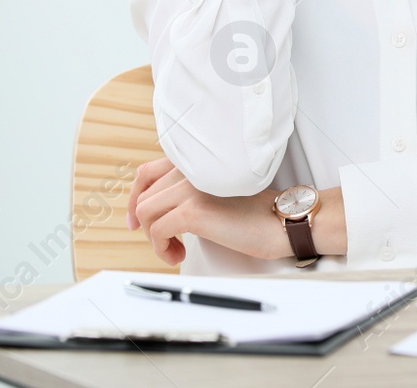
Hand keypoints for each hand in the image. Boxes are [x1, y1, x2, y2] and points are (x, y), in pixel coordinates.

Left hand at [126, 156, 290, 263]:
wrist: (281, 222)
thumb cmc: (256, 212)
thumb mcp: (216, 193)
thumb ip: (190, 191)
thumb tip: (160, 212)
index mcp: (196, 162)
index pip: (147, 172)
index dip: (136, 199)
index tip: (137, 222)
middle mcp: (190, 168)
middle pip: (143, 197)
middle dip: (147, 226)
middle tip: (165, 244)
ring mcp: (190, 187)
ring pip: (146, 213)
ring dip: (155, 239)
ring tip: (175, 251)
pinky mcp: (193, 210)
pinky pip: (158, 231)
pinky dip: (162, 249)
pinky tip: (180, 255)